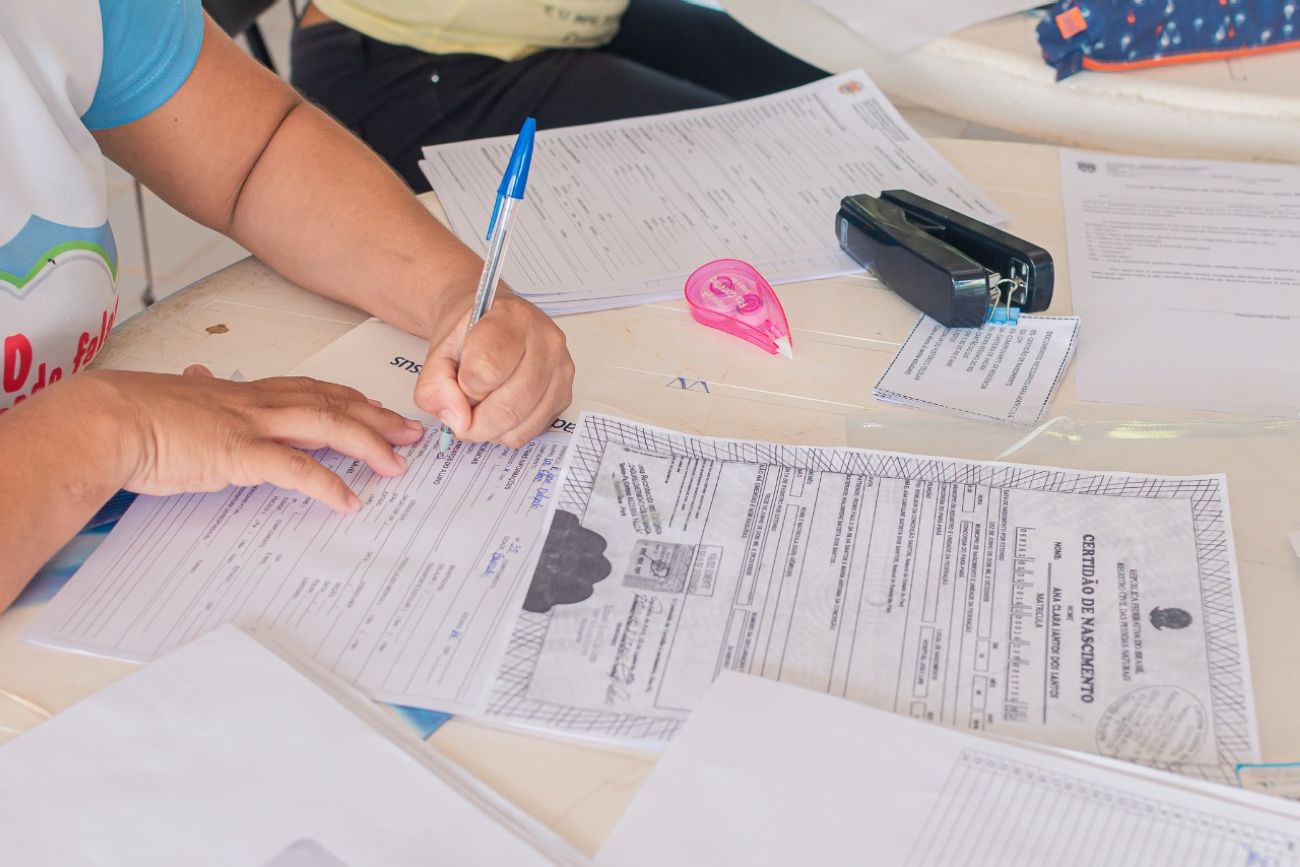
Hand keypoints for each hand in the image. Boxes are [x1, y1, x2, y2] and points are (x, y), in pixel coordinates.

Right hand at [87, 366, 423, 511]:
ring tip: (397, 466)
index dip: (351, 399)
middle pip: (333, 405)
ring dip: (368, 447)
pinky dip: (327, 485)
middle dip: (378, 419)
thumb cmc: (132, 416)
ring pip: (328, 428)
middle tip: (411, 434)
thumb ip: (200, 394)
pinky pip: (296, 469)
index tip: (378, 409)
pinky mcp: (240, 454)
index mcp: (244, 392)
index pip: (311, 390)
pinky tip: (348, 501)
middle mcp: (257, 403)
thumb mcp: (177, 398)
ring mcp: (251, 426)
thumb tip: (198, 377)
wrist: (105, 420)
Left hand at [414, 292, 573, 447]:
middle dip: (475, 422)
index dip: (464, 388)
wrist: (493, 320)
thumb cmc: (469, 333)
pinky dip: (509, 431)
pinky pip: (532, 431)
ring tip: (481, 408)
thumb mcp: (438, 350)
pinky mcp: (565, 394)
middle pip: (509, 406)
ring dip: (491, 429)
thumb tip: (458, 421)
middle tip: (461, 414)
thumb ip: (434, 385)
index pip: (488, 368)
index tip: (458, 382)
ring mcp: (561, 369)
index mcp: (512, 318)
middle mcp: (546, 341)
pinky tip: (500, 410)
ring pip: (521, 424)